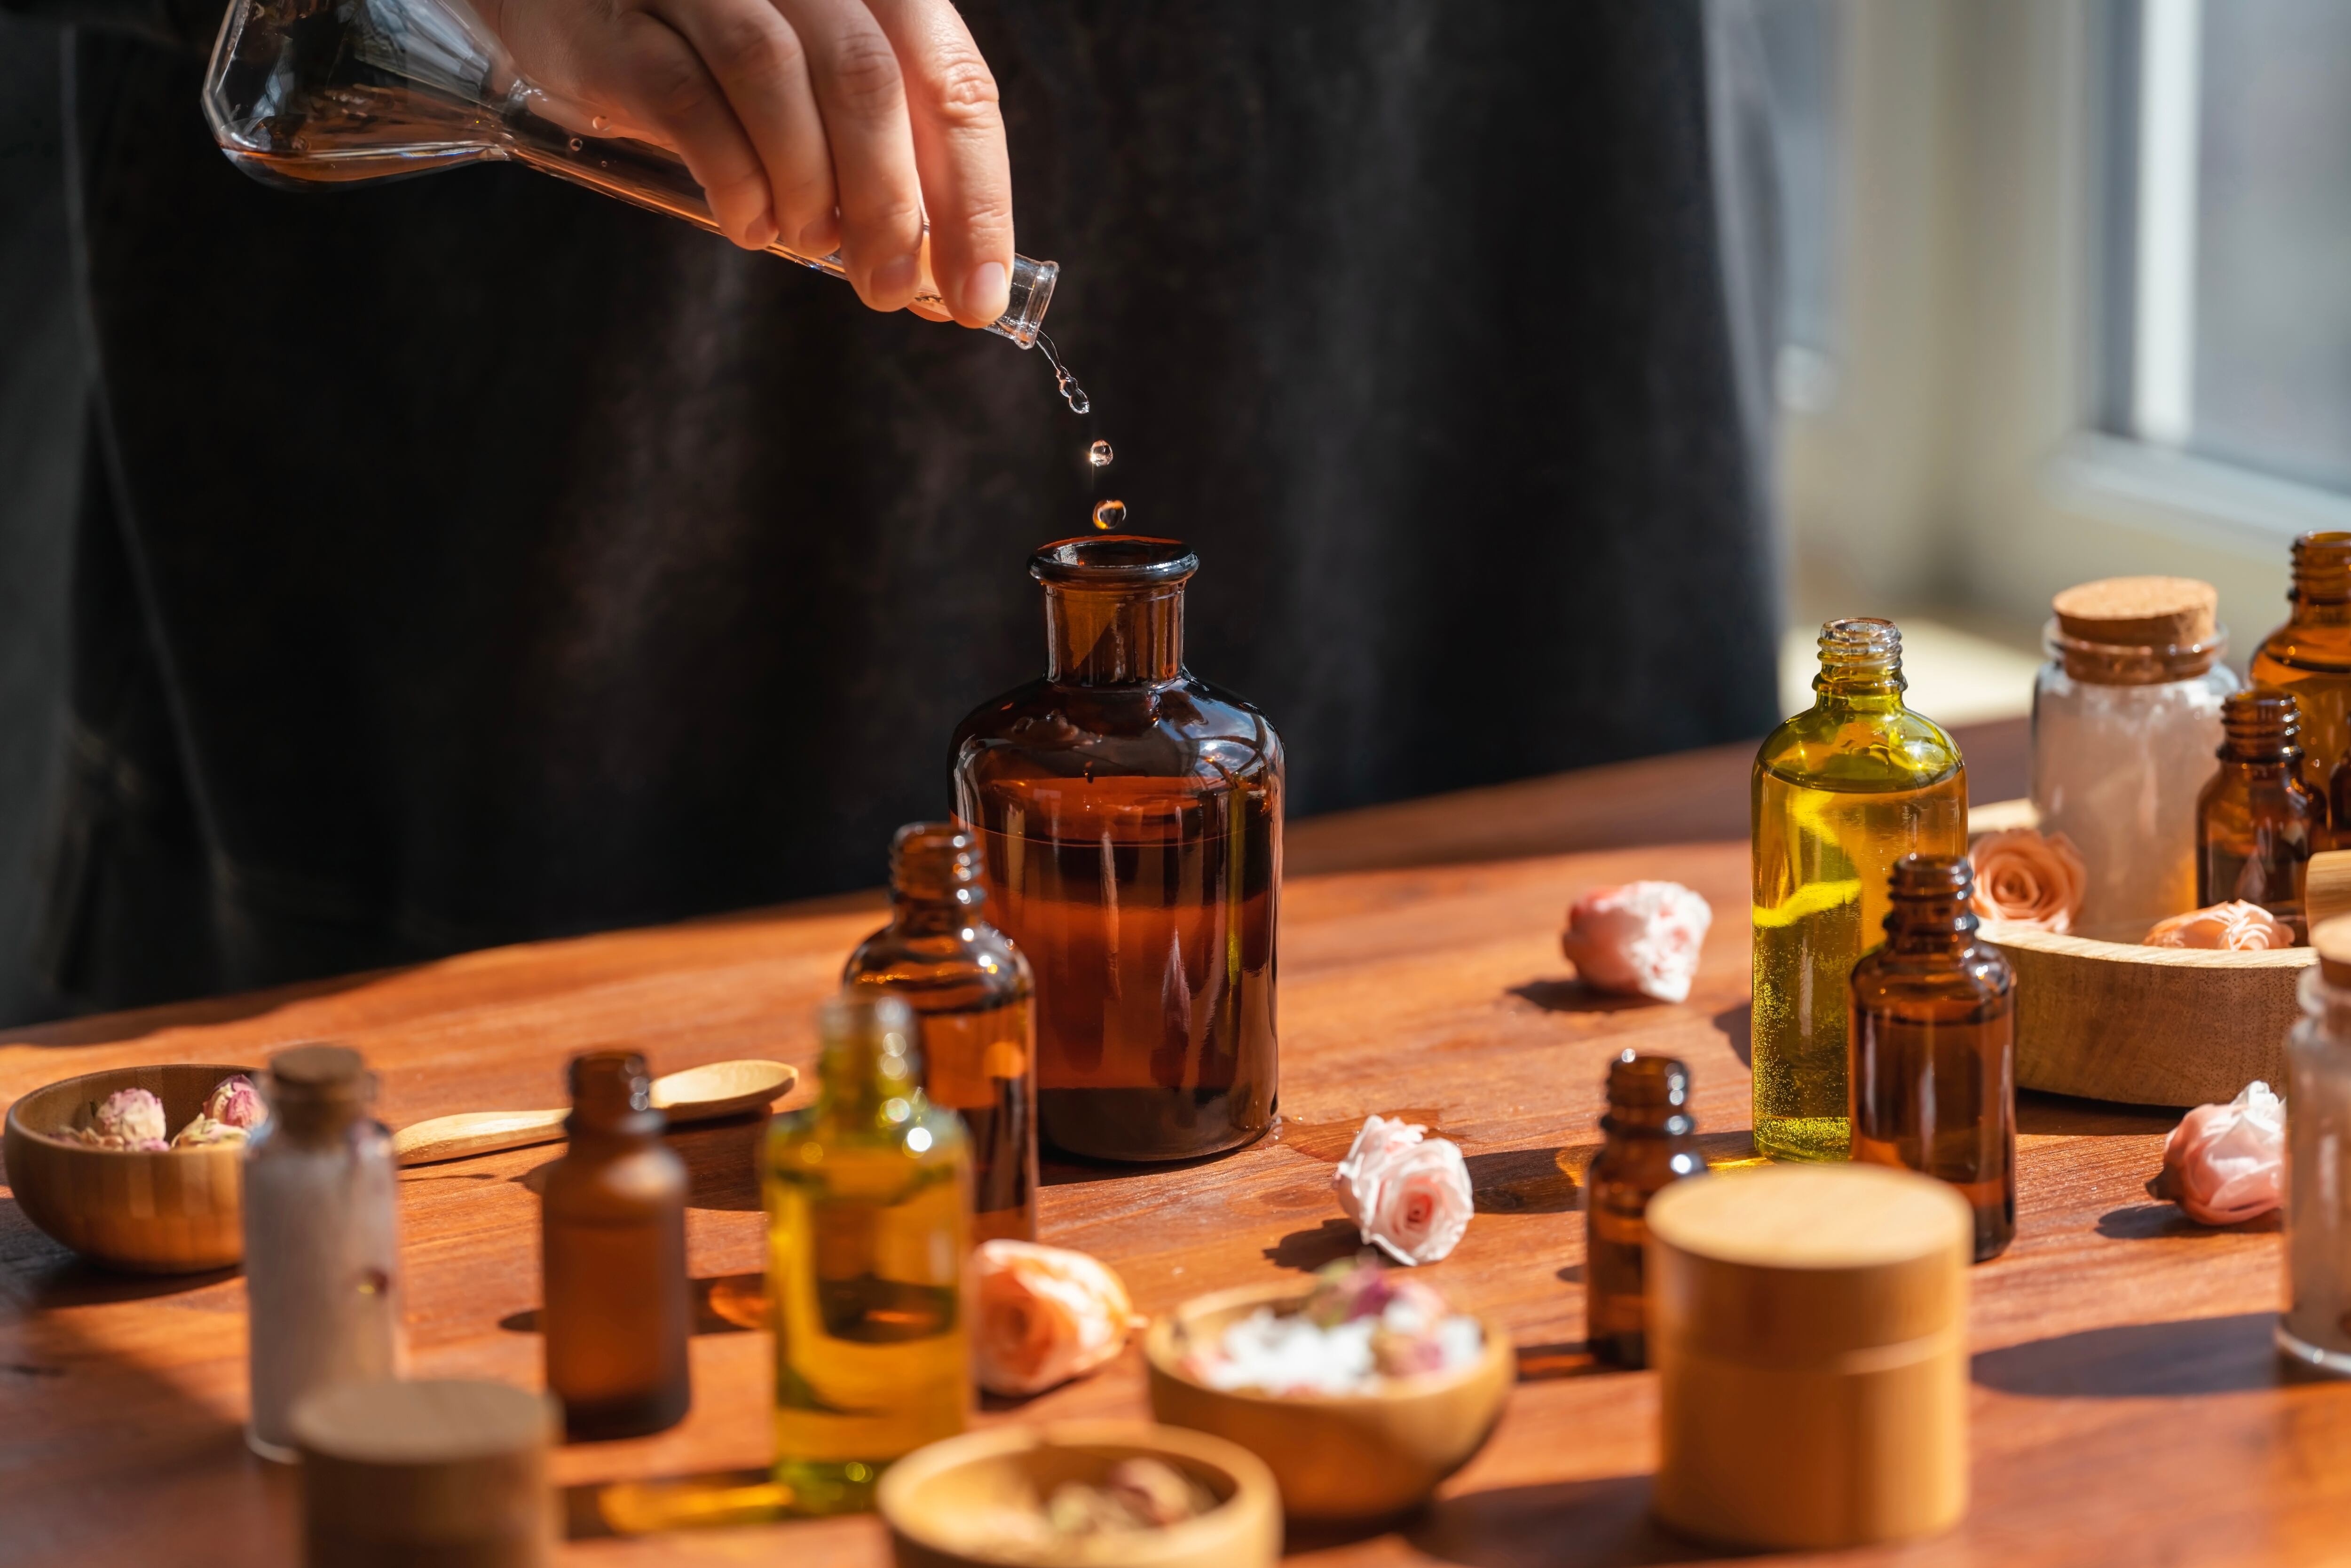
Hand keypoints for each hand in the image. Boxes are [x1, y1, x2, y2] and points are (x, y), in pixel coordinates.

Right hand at [483, 0, 1012, 325]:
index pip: (952, 80)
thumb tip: (944, 278)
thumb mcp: (819, 90)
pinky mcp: (623, 21)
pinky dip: (733, 178)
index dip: (975, 195)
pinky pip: (690, 101)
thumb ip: (883, 162)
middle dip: (890, 205)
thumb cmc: (720, 52)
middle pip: (868, 80)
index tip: (977, 293)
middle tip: (887, 289)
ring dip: (807, 188)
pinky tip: (748, 221)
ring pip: (777, 78)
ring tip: (806, 242)